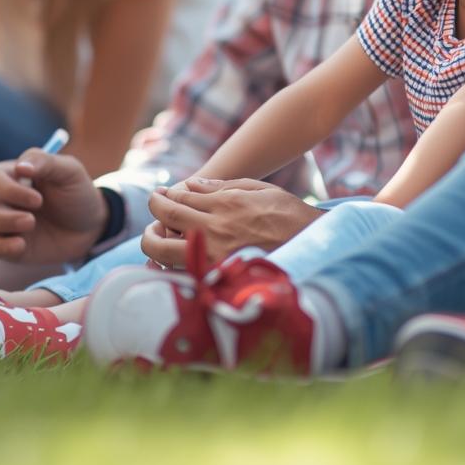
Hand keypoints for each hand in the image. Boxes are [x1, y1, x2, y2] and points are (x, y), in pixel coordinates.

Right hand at [0, 149, 106, 262]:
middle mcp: (3, 199)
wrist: (91, 227)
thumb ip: (46, 162)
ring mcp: (3, 223)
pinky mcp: (7, 245)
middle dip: (1, 216)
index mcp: (14, 176)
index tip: (38, 199)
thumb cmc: (77, 193)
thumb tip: (21, 167)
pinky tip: (21, 246)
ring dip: (0, 227)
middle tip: (32, 220)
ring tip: (30, 227)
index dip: (9, 189)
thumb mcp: (70, 172)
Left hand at [140, 178, 322, 267]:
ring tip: (156, 237)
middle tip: (154, 216)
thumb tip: (191, 185)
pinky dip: (168, 267)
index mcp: (223, 206)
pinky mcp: (217, 280)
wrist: (312, 247)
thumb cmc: (288, 214)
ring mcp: (213, 258)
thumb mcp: (257, 189)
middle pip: (163, 221)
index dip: (163, 197)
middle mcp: (214, 230)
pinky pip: (180, 274)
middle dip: (153, 215)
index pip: (177, 200)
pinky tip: (169, 262)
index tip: (161, 195)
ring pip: (163, 252)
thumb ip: (221, 187)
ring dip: (152, 243)